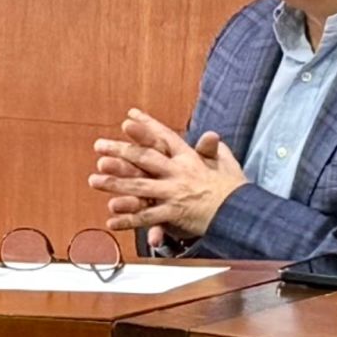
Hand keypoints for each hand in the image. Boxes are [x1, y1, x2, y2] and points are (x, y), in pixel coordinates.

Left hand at [89, 109, 247, 241]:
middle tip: (99, 146)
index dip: (146, 126)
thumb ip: (214, 150)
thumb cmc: (235, 189)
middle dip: (120, 151)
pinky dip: (128, 220)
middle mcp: (178, 172)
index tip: (129, 116)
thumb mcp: (226, 163)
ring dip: (114, 183)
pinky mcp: (174, 213)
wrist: (242, 213)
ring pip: (139, 186)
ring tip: (94, 180)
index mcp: (189, 158)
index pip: (164, 137)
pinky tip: (110, 220)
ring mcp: (174, 192)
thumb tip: (211, 135)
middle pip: (144, 158)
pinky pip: (146, 217)